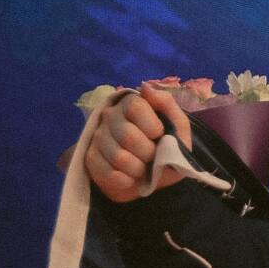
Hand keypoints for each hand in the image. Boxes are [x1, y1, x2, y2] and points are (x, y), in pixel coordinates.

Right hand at [84, 84, 191, 202]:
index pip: (135, 107)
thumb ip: (166, 104)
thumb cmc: (167, 148)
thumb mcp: (178, 126)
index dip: (151, 126)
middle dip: (149, 152)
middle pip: (128, 135)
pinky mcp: (90, 159)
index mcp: (130, 104)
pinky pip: (110, 174)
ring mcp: (97, 138)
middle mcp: (110, 117)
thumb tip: (146, 87)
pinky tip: (130, 177)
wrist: (155, 178)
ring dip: (139, 168)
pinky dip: (127, 180)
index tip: (159, 135)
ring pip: (119, 157)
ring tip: (142, 167)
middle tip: (153, 156)